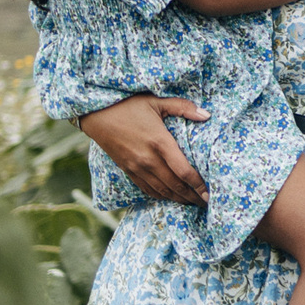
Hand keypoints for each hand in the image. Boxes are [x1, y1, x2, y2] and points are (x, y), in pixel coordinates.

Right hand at [74, 94, 208, 204]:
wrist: (95, 113)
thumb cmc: (127, 105)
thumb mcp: (156, 101)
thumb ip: (183, 107)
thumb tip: (207, 115)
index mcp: (160, 142)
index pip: (184, 171)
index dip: (199, 185)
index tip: (209, 193)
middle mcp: (149, 159)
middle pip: (175, 186)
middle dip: (192, 196)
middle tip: (206, 203)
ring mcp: (136, 167)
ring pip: (161, 191)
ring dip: (178, 199)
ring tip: (192, 203)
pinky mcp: (127, 170)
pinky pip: (146, 189)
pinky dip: (161, 196)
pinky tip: (170, 197)